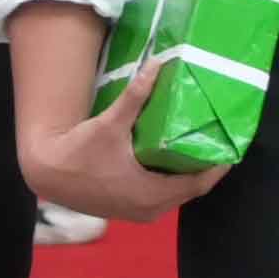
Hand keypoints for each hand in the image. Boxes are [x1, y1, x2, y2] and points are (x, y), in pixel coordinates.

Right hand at [18, 56, 228, 223]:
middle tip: (216, 141)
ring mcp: (138, 212)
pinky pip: (161, 197)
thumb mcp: (109, 123)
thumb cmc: (78, 152)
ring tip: (199, 147)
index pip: (198, 184)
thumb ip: (135, 96)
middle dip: (205, 168)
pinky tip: (172, 160)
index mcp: (151, 193)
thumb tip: (157, 65)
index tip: (231, 147)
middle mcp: (150, 209)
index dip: (217, 167)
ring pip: (175, 194)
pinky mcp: (128, 209)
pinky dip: (171, 181)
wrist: (47, 173)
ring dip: (188, 175)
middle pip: (190, 189)